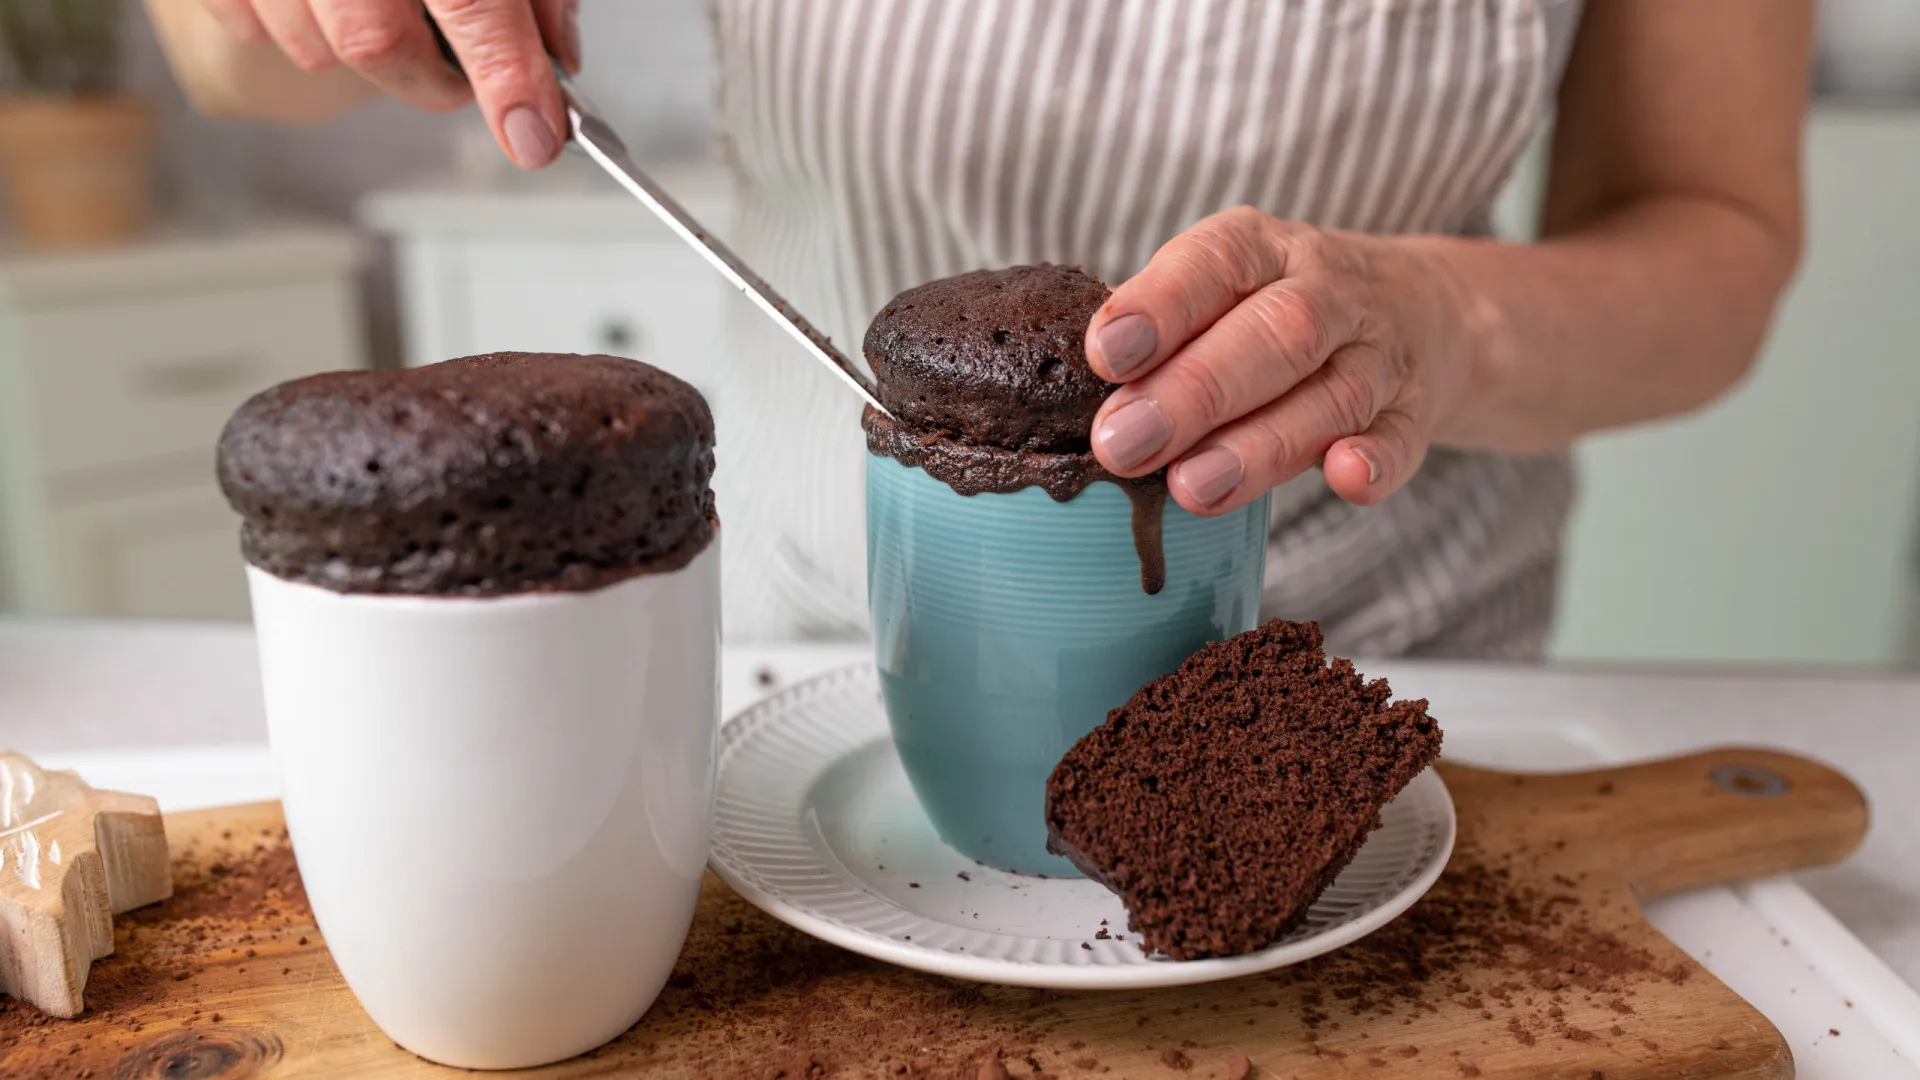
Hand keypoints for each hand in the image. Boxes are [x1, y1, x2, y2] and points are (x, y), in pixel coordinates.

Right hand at [203, 0, 579, 168]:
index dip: (508, 79)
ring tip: (384, 1)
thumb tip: (554, 58)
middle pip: (375, 40)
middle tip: (460, 71)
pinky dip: (299, 26)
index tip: (534, 137)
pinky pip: (255, 27)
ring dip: (363, 47)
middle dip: (430, 77)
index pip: (472, 3)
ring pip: (318, 46)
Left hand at [1084, 207, 1480, 515]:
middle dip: (1193, 392)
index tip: (1103, 354)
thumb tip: (1061, 395)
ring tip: (1192, 488)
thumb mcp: (1215, 295)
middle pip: (1272, 334)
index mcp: (1260, 250)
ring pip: (1329, 394)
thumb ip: (1155, 334)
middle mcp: (1326, 291)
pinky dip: (1375, 461)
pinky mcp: (1414, 412)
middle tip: (1122, 445)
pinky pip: (1401, 439)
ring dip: (1260, 445)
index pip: (1211, 264)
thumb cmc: (1267, 313)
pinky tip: (1345, 479)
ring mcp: (1378, 353)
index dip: (1159, 306)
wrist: (1415, 311)